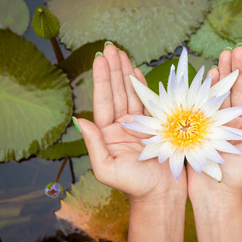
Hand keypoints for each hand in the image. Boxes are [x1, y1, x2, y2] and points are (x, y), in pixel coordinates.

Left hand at [75, 44, 186, 199]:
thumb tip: (79, 119)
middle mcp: (123, 125)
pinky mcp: (157, 125)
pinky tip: (137, 71)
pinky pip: (149, 102)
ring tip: (121, 53)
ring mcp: (140, 124)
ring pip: (131, 93)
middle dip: (113, 69)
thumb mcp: (107, 169)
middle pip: (116, 92)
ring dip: (126, 73)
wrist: (162, 194)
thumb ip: (93, 144)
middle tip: (110, 47)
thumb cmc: (134, 186)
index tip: (99, 59)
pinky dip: (143, 86)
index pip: (103, 101)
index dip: (101, 79)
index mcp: (109, 134)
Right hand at [188, 45, 241, 197]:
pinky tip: (208, 74)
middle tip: (234, 50)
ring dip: (222, 74)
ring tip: (222, 56)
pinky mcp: (202, 125)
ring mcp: (219, 122)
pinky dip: (207, 88)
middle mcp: (237, 120)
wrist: (216, 192)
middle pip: (237, 90)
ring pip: (222, 93)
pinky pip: (205, 103)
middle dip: (236, 69)